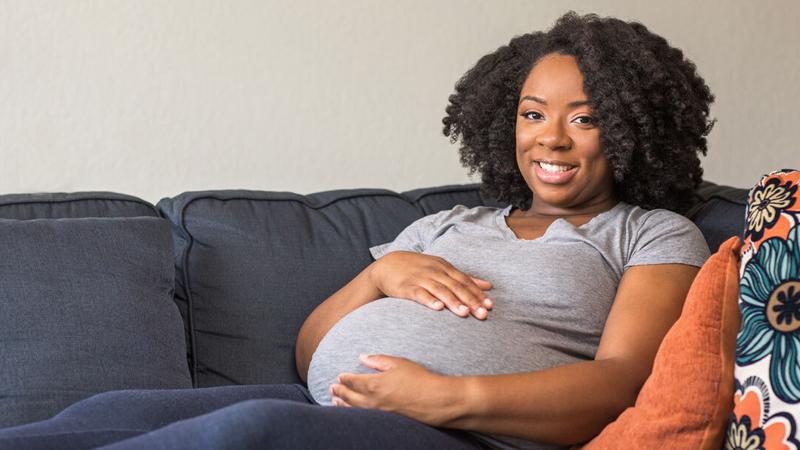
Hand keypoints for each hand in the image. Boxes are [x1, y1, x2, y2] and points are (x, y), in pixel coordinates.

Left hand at [330, 354, 461, 426]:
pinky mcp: (385, 422)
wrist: (435, 401)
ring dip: (342, 405)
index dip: (344, 378)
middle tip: (332, 389)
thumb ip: (378, 360)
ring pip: (353, 410)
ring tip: (335, 401)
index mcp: (374, 384)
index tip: (339, 376)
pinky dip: (353, 414)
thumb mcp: (399, 363)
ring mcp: (378, 413)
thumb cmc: (419, 379)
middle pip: (349, 397)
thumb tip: (362, 357)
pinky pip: (363, 418)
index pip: (352, 381)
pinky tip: (351, 413)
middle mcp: (372, 401)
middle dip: (339, 392)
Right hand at [369, 251, 492, 318]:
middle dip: (470, 300)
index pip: (464, 281)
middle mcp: (434, 271)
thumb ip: (464, 278)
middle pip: (455, 286)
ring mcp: (420, 278)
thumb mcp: (441, 269)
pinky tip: (438, 308)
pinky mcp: (407, 287)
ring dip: (453, 302)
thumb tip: (488, 286)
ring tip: (464, 313)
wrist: (387, 266)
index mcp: (444, 267)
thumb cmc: (418, 269)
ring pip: (440, 290)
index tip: (489, 306)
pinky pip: (419, 293)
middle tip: (482, 313)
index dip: (477, 293)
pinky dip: (429, 300)